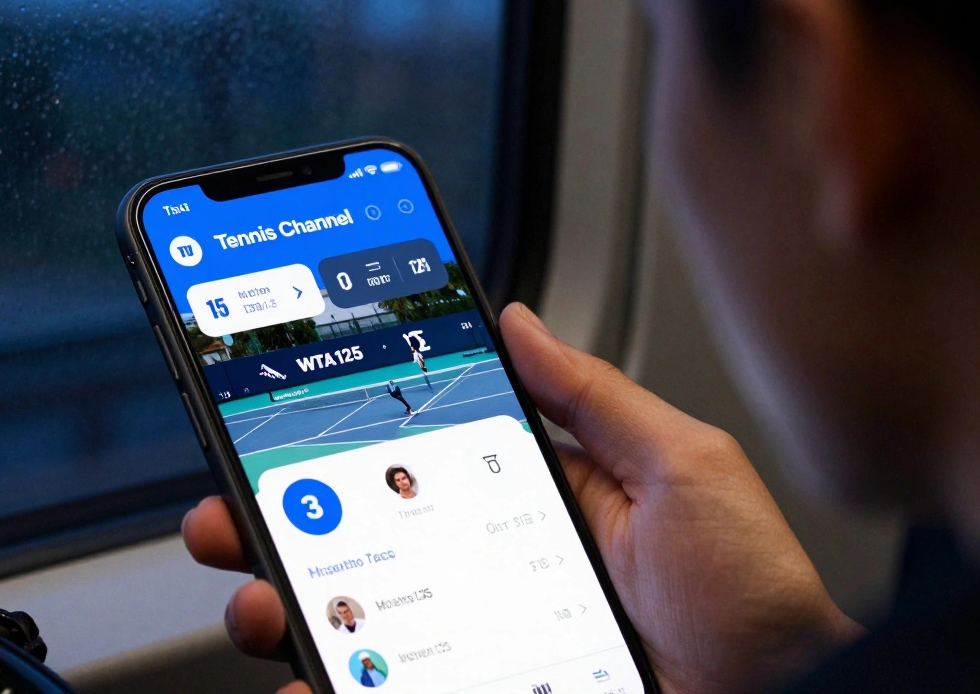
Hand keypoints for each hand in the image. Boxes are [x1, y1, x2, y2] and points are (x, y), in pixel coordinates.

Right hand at [182, 303, 860, 693]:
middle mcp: (493, 572)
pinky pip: (385, 689)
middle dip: (279, 523)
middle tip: (229, 514)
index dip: (340, 442)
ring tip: (258, 600)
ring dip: (284, 608)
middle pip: (363, 541)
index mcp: (533, 502)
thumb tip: (517, 322)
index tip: (274, 420)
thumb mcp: (680, 466)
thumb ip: (593, 396)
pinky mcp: (473, 691)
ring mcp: (480, 642)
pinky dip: (329, 691)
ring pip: (358, 620)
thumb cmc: (751, 596)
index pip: (414, 461)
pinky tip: (306, 685)